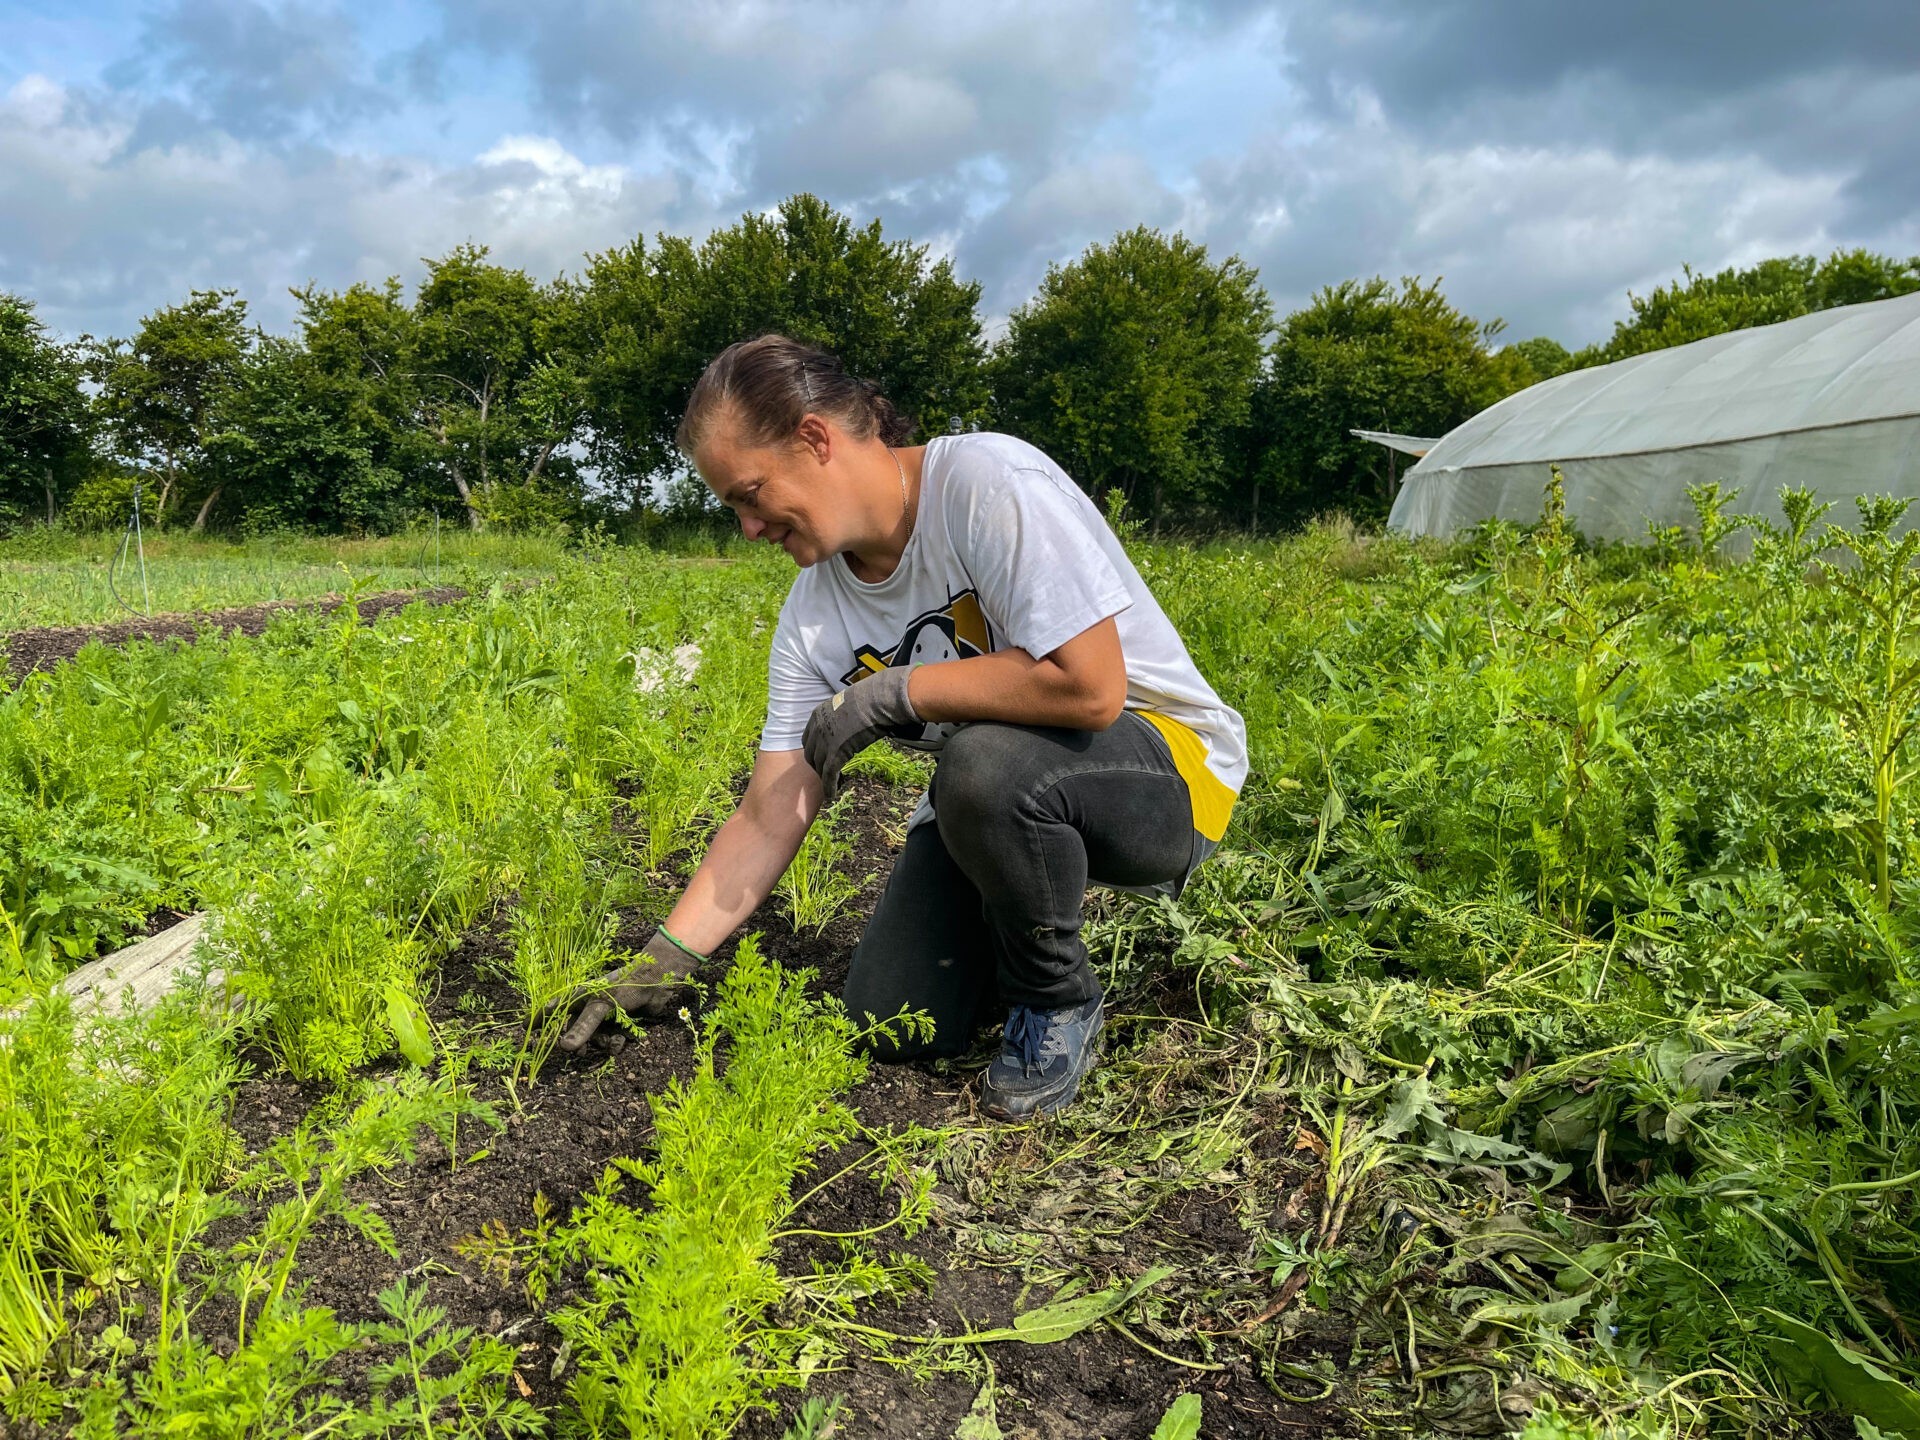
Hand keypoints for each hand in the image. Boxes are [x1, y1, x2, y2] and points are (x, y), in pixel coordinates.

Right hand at [546, 930, 701, 1052]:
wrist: (657, 982)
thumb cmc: (624, 987)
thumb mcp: (600, 1006)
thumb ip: (582, 1027)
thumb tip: (563, 1047)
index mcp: (577, 998)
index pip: (551, 1011)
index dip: (537, 1020)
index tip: (524, 1030)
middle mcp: (587, 1008)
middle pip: (573, 1033)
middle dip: (579, 1044)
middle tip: (581, 1053)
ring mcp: (603, 1018)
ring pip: (594, 1041)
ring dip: (603, 1043)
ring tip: (614, 1039)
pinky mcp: (618, 1026)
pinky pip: (610, 1043)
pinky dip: (616, 1043)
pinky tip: (623, 1039)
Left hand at [801, 665, 919, 800]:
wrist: (876, 701)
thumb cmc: (870, 699)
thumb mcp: (847, 704)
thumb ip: (842, 715)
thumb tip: (852, 720)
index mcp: (817, 715)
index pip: (808, 739)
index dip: (815, 750)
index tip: (822, 757)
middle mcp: (817, 729)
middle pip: (811, 754)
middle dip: (817, 765)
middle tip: (827, 772)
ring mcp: (824, 742)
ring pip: (819, 766)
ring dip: (824, 777)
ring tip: (833, 785)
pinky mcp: (835, 754)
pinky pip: (829, 775)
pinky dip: (829, 787)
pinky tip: (832, 795)